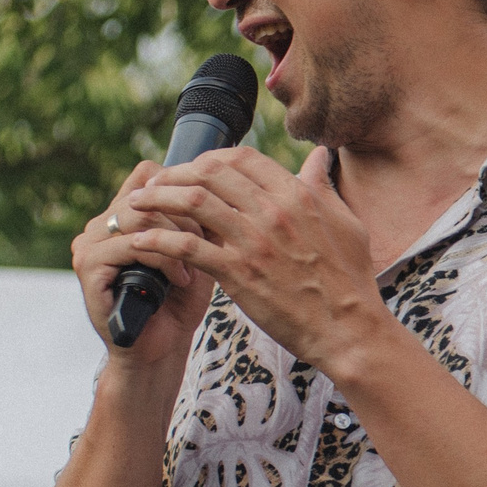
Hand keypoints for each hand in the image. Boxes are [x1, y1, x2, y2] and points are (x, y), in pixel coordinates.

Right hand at [73, 161, 212, 368]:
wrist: (160, 348)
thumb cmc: (180, 301)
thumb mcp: (199, 251)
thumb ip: (202, 218)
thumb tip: (228, 184)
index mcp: (123, 214)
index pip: (150, 175)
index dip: (186, 188)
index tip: (213, 214)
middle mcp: (101, 223)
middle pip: (148, 192)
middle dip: (187, 216)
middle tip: (208, 243)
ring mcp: (89, 243)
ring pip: (140, 216)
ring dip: (177, 239)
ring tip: (195, 265)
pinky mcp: (88, 266)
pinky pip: (129, 245)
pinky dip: (164, 259)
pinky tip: (181, 279)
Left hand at [123, 146, 387, 372]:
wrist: (349, 329)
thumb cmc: (351, 279)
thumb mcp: (347, 224)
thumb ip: (324, 187)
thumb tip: (319, 156)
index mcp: (298, 196)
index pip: (242, 157)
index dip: (210, 157)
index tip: (194, 169)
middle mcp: (273, 212)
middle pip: (210, 171)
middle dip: (176, 172)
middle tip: (157, 182)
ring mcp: (253, 242)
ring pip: (191, 201)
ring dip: (156, 198)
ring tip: (136, 204)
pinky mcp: (237, 273)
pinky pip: (185, 247)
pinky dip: (157, 240)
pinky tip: (141, 241)